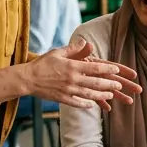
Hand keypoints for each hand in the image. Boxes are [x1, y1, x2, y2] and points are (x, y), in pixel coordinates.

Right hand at [27, 37, 141, 109]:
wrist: (27, 79)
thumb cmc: (42, 64)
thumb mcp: (57, 52)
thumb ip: (73, 49)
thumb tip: (85, 41)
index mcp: (73, 67)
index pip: (95, 68)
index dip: (108, 70)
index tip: (117, 70)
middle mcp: (72, 79)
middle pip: (96, 83)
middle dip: (110, 84)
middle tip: (119, 85)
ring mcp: (68, 90)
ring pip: (90, 94)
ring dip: (102, 95)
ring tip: (111, 95)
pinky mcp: (62, 99)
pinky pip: (77, 103)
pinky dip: (86, 104)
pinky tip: (93, 104)